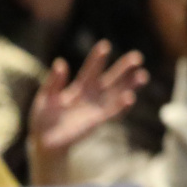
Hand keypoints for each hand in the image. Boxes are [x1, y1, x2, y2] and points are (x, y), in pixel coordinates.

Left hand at [27, 40, 148, 185]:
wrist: (45, 142)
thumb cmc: (43, 118)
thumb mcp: (44, 97)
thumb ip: (53, 82)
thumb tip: (60, 62)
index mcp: (78, 87)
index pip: (91, 70)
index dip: (97, 58)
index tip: (105, 44)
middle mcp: (92, 95)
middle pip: (111, 79)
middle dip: (124, 68)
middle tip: (137, 57)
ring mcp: (97, 108)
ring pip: (117, 94)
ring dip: (130, 85)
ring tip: (143, 75)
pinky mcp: (98, 121)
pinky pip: (112, 112)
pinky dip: (121, 105)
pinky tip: (130, 97)